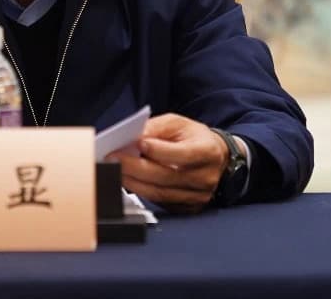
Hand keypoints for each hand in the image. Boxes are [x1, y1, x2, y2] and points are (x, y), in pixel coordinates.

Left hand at [108, 113, 226, 213]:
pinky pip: (161, 203)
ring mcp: (198, 196)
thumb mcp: (178, 123)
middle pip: (166, 176)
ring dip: (134, 183)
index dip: (158, 150)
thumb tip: (134, 138)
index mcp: (208, 151)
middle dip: (136, 168)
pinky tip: (130, 182)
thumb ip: (157, 127)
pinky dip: (142, 193)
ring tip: (116, 171)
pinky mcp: (189, 207)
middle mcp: (206, 177)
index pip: (181, 154)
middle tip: (113, 159)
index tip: (136, 143)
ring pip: (160, 193)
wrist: (216, 157)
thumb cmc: (194, 138)